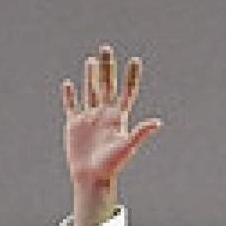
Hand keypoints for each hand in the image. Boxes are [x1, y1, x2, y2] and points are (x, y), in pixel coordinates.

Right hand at [59, 46, 162, 225]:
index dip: (131, 77)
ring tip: (92, 60)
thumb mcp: (127, 147)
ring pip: (90, 91)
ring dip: (90, 76)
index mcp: (118, 117)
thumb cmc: (111, 165)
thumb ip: (140, 132)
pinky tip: (68, 84)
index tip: (135, 61)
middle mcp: (104, 114)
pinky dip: (69, 95)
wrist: (91, 178)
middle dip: (107, 67)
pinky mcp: (74, 125)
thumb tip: (157, 122)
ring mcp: (89, 118)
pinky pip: (71, 106)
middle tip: (106, 48)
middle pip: (106, 85)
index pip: (126, 92)